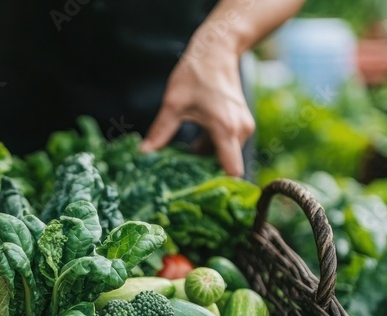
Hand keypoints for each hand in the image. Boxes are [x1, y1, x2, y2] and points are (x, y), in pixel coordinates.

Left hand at [141, 46, 253, 176]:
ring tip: (181, 164)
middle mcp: (240, 130)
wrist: (217, 50)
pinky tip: (190, 148)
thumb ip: (160, 132)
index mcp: (226, 129)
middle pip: (226, 164)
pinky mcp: (240, 122)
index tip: (200, 194)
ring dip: (205, 159)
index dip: (219, 184)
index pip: (232, 170)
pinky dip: (210, 148)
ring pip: (225, 154)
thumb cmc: (196, 74)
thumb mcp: (173, 105)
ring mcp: (242, 126)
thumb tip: (143, 154)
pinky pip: (226, 144)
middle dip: (205, 173)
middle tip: (180, 182)